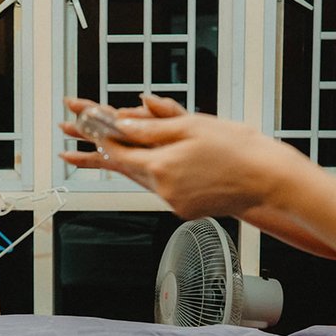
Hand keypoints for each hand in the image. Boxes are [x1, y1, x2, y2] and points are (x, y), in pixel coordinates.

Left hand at [59, 95, 304, 219]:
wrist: (268, 179)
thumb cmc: (236, 147)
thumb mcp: (191, 126)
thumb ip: (151, 127)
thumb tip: (120, 124)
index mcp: (161, 165)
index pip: (116, 151)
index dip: (93, 138)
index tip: (76, 127)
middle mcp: (163, 189)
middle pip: (123, 168)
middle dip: (98, 155)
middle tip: (67, 150)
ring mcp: (174, 202)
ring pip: (143, 178)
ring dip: (130, 164)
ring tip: (106, 152)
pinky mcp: (185, 210)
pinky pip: (163, 188)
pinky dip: (158, 175)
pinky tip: (166, 164)